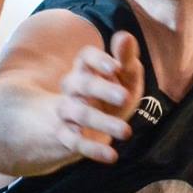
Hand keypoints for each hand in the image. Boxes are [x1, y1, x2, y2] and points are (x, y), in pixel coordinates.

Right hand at [54, 30, 143, 164]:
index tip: (115, 66)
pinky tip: (112, 156)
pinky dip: (93, 149)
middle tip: (125, 97)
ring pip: (79, 114)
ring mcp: (66, 112)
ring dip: (103, 122)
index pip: (85, 57)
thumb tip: (125, 36)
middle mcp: (72, 88)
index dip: (98, 60)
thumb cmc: (106, 97)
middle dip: (102, 89)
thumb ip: (126, 60)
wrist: (72, 127)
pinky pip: (75, 142)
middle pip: (81, 84)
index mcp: (85, 70)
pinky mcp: (65, 136)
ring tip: (126, 132)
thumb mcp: (121, 80)